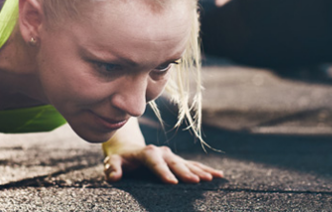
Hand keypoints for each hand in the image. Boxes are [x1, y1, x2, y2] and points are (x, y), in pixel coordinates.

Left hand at [103, 145, 223, 183]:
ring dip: (200, 171)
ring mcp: (171, 156)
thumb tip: (114, 176)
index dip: (163, 172)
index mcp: (147, 153)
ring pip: (188, 163)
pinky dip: (206, 169)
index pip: (155, 163)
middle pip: (175, 163)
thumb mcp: (112, 162)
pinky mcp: (177, 161)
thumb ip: (112, 169)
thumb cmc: (120, 159)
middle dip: (186, 172)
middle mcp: (162, 152)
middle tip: (197, 182)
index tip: (172, 183)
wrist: (128, 149)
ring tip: (212, 179)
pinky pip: (194, 165)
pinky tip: (219, 175)